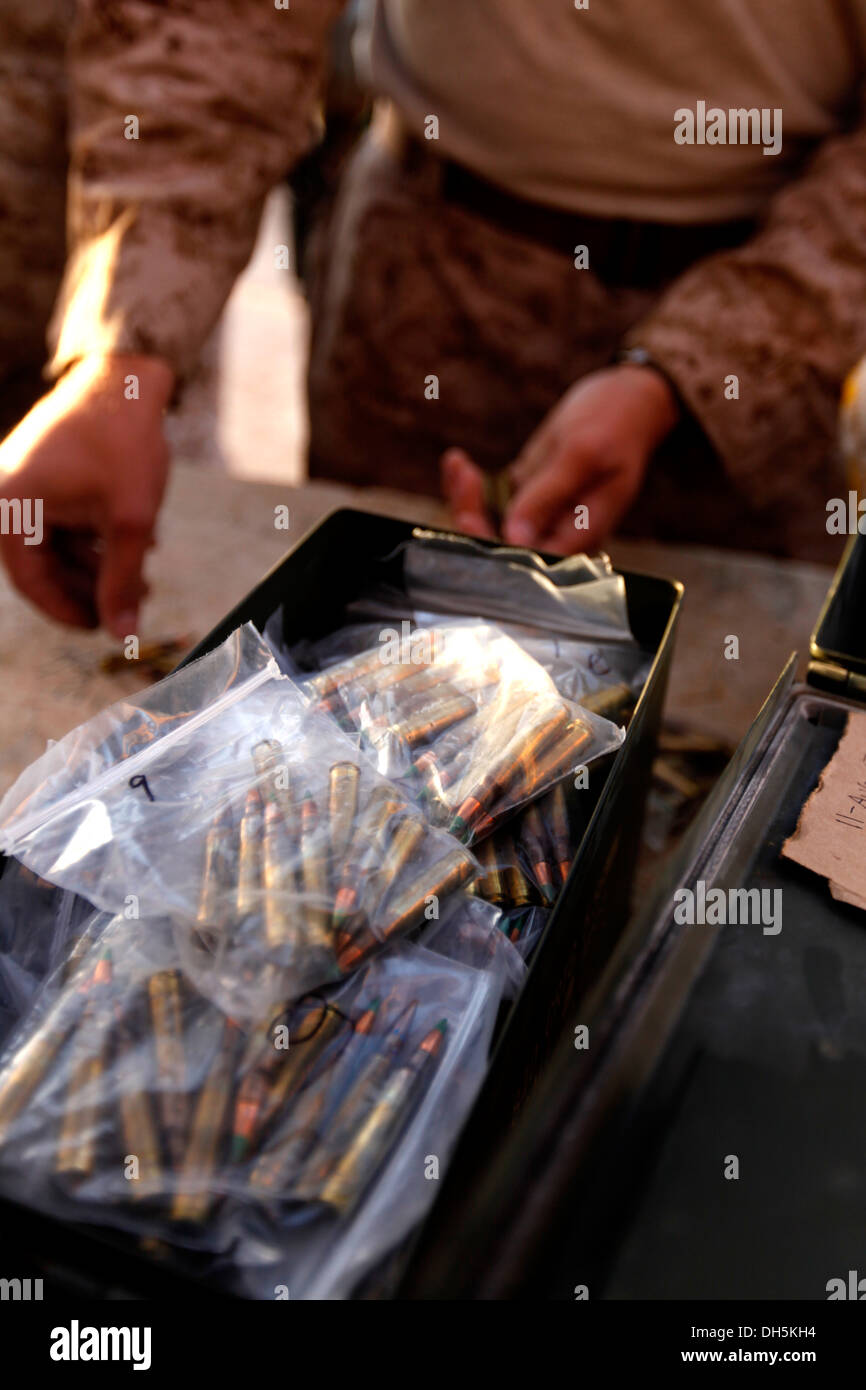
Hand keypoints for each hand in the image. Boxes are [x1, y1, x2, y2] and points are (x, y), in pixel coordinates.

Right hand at [0, 354, 174, 634]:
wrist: (127, 376)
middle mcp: (5, 494)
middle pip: (44, 567)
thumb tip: (123, 635)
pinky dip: (96, 539)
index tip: (104, 627)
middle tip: (131, 604)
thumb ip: (124, 581)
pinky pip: (62, 521)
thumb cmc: (124, 440)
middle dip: (91, 587)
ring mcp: (22, 483)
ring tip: (142, 576)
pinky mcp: (42, 475)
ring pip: (58, 546)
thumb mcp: (130, 519)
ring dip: (99, 565)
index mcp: (11, 506)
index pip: (31, 582)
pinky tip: (135, 547)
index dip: (71, 611)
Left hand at [441, 364, 679, 552]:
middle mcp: (559, 536)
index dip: (492, 545)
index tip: (467, 516)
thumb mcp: (582, 453)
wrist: (629, 401)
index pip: (526, 558)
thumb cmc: (616, 424)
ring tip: (457, 462)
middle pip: (501, 547)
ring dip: (465, 498)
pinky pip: (489, 505)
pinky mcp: (527, 502)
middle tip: (461, 475)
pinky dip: (470, 486)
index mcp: (580, 538)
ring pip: (489, 527)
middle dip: (471, 516)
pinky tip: (457, 461)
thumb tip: (515, 535)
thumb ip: (549, 496)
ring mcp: (541, 520)